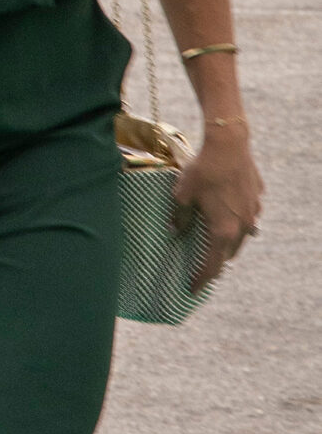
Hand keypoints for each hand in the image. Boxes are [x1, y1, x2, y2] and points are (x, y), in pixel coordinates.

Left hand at [173, 128, 262, 288]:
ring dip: (228, 243)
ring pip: (241, 237)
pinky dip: (237, 220)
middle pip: (229, 253)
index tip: (192, 288)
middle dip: (215, 262)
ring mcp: (253, 212)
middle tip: (202, 268)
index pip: (212, 265)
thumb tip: (175, 232)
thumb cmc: (202, 170)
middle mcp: (242, 226)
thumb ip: (180, 218)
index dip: (201, 278)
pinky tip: (228, 213)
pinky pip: (247, 216)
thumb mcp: (182, 195)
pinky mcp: (257, 198)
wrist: (229, 144)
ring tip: (216, 244)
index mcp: (222, 231)